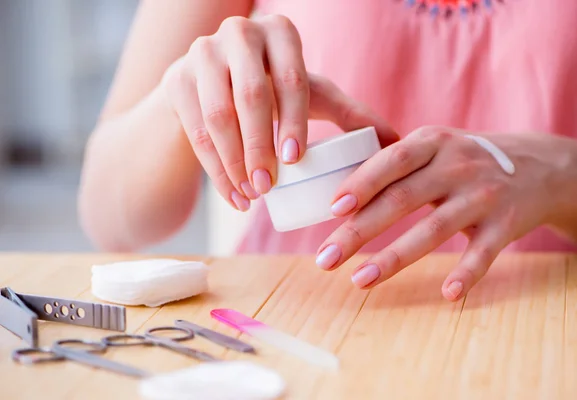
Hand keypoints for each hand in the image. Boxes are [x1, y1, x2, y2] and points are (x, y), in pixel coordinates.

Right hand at [160, 15, 396, 210]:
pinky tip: (234, 196)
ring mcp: (201, 54)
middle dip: (260, 147)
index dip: (293, 121)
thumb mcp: (311, 95)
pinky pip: (194, 131)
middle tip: (269, 187)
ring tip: (253, 197)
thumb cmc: (273, 89)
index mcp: (279, 33)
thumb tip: (396, 140)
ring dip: (235, 162)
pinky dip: (214, 169)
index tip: (294, 160)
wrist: (215, 84)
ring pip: (217, 115)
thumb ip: (350, 113)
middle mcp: (239, 34)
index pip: (291, 79)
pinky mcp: (176, 80)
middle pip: (250, 96)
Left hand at [315, 126, 565, 300]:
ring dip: (394, 258)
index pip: (391, 161)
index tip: (332, 210)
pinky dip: (466, 274)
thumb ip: (394, 165)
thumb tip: (337, 194)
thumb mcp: (434, 147)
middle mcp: (457, 166)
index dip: (361, 184)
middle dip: (360, 231)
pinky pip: (483, 253)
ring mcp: (483, 195)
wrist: (538, 166)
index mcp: (433, 142)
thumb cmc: (465, 160)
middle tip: (326, 258)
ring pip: (434, 229)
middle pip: (402, 199)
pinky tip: (446, 294)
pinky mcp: (506, 224)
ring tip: (360, 280)